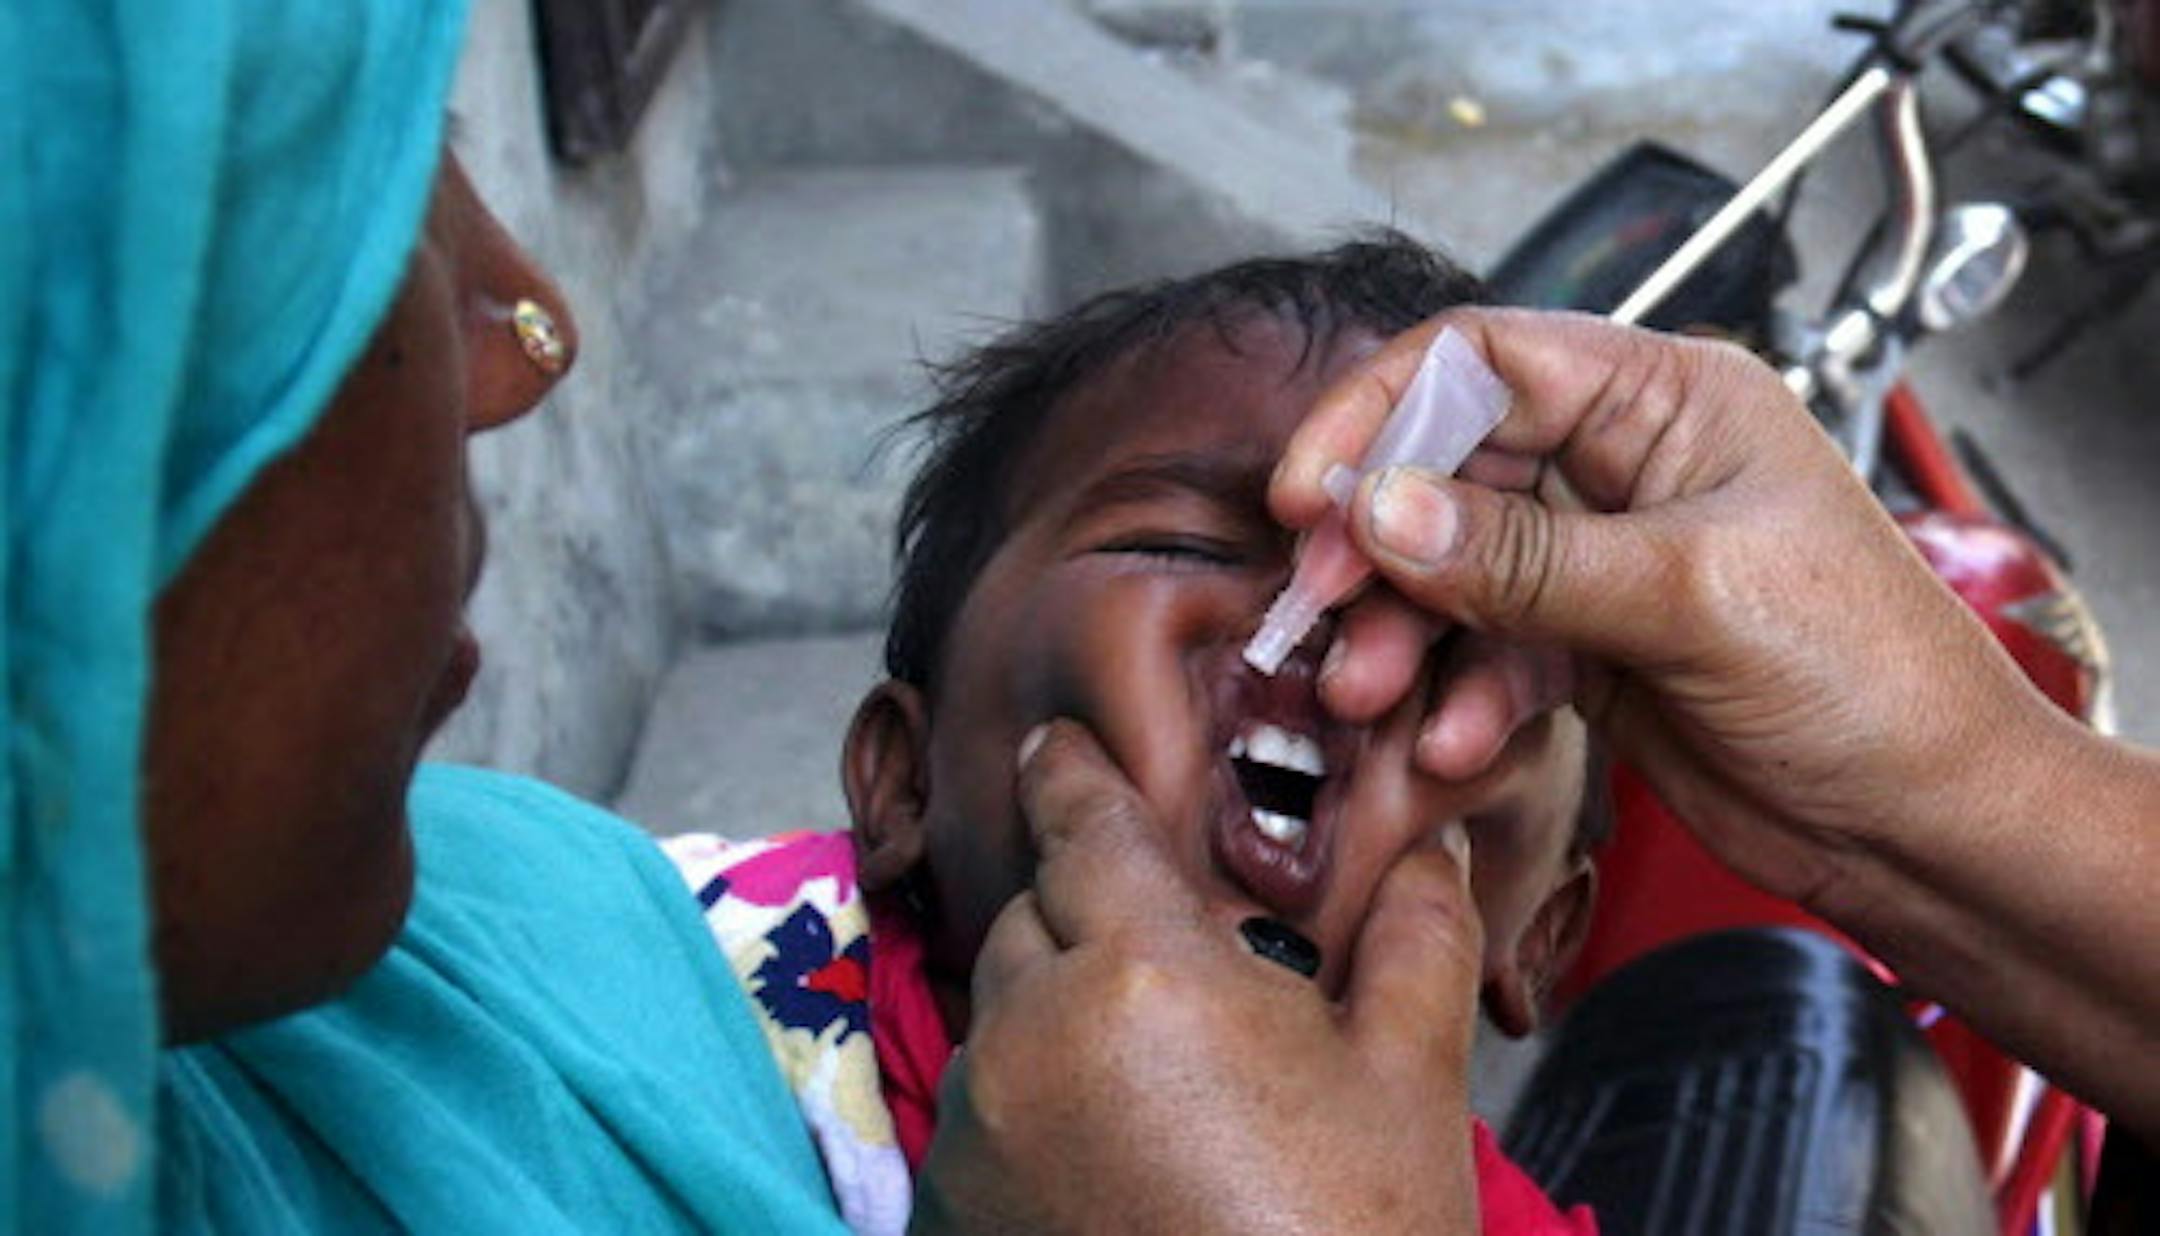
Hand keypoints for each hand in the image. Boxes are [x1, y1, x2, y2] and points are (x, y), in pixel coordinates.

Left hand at [911, 722, 1481, 1235]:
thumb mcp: (1408, 1084)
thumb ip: (1414, 940)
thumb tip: (1427, 852)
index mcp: (1143, 971)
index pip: (1081, 824)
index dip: (1069, 774)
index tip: (1055, 746)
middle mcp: (1033, 1033)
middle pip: (1034, 919)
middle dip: (1087, 919)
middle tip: (1169, 969)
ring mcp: (980, 1128)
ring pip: (1002, 1019)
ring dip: (1057, 1020)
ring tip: (1156, 1088)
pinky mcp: (949, 1209)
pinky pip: (981, 1115)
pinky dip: (1029, 1109)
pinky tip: (1109, 1162)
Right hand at [1273, 309, 2159, 1142]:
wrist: (1922, 825)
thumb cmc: (1870, 678)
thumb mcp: (1686, 597)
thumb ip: (1522, 557)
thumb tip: (1381, 508)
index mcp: (1669, 399)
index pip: (1483, 361)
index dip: (1380, 413)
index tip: (1311, 492)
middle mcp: (1626, 465)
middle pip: (1448, 470)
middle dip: (1377, 544)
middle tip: (1317, 606)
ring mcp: (1602, 558)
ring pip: (1454, 570)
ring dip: (1402, 633)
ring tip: (1366, 694)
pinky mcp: (1589, 646)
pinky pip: (1487, 651)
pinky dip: (1459, 694)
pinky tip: (1455, 742)